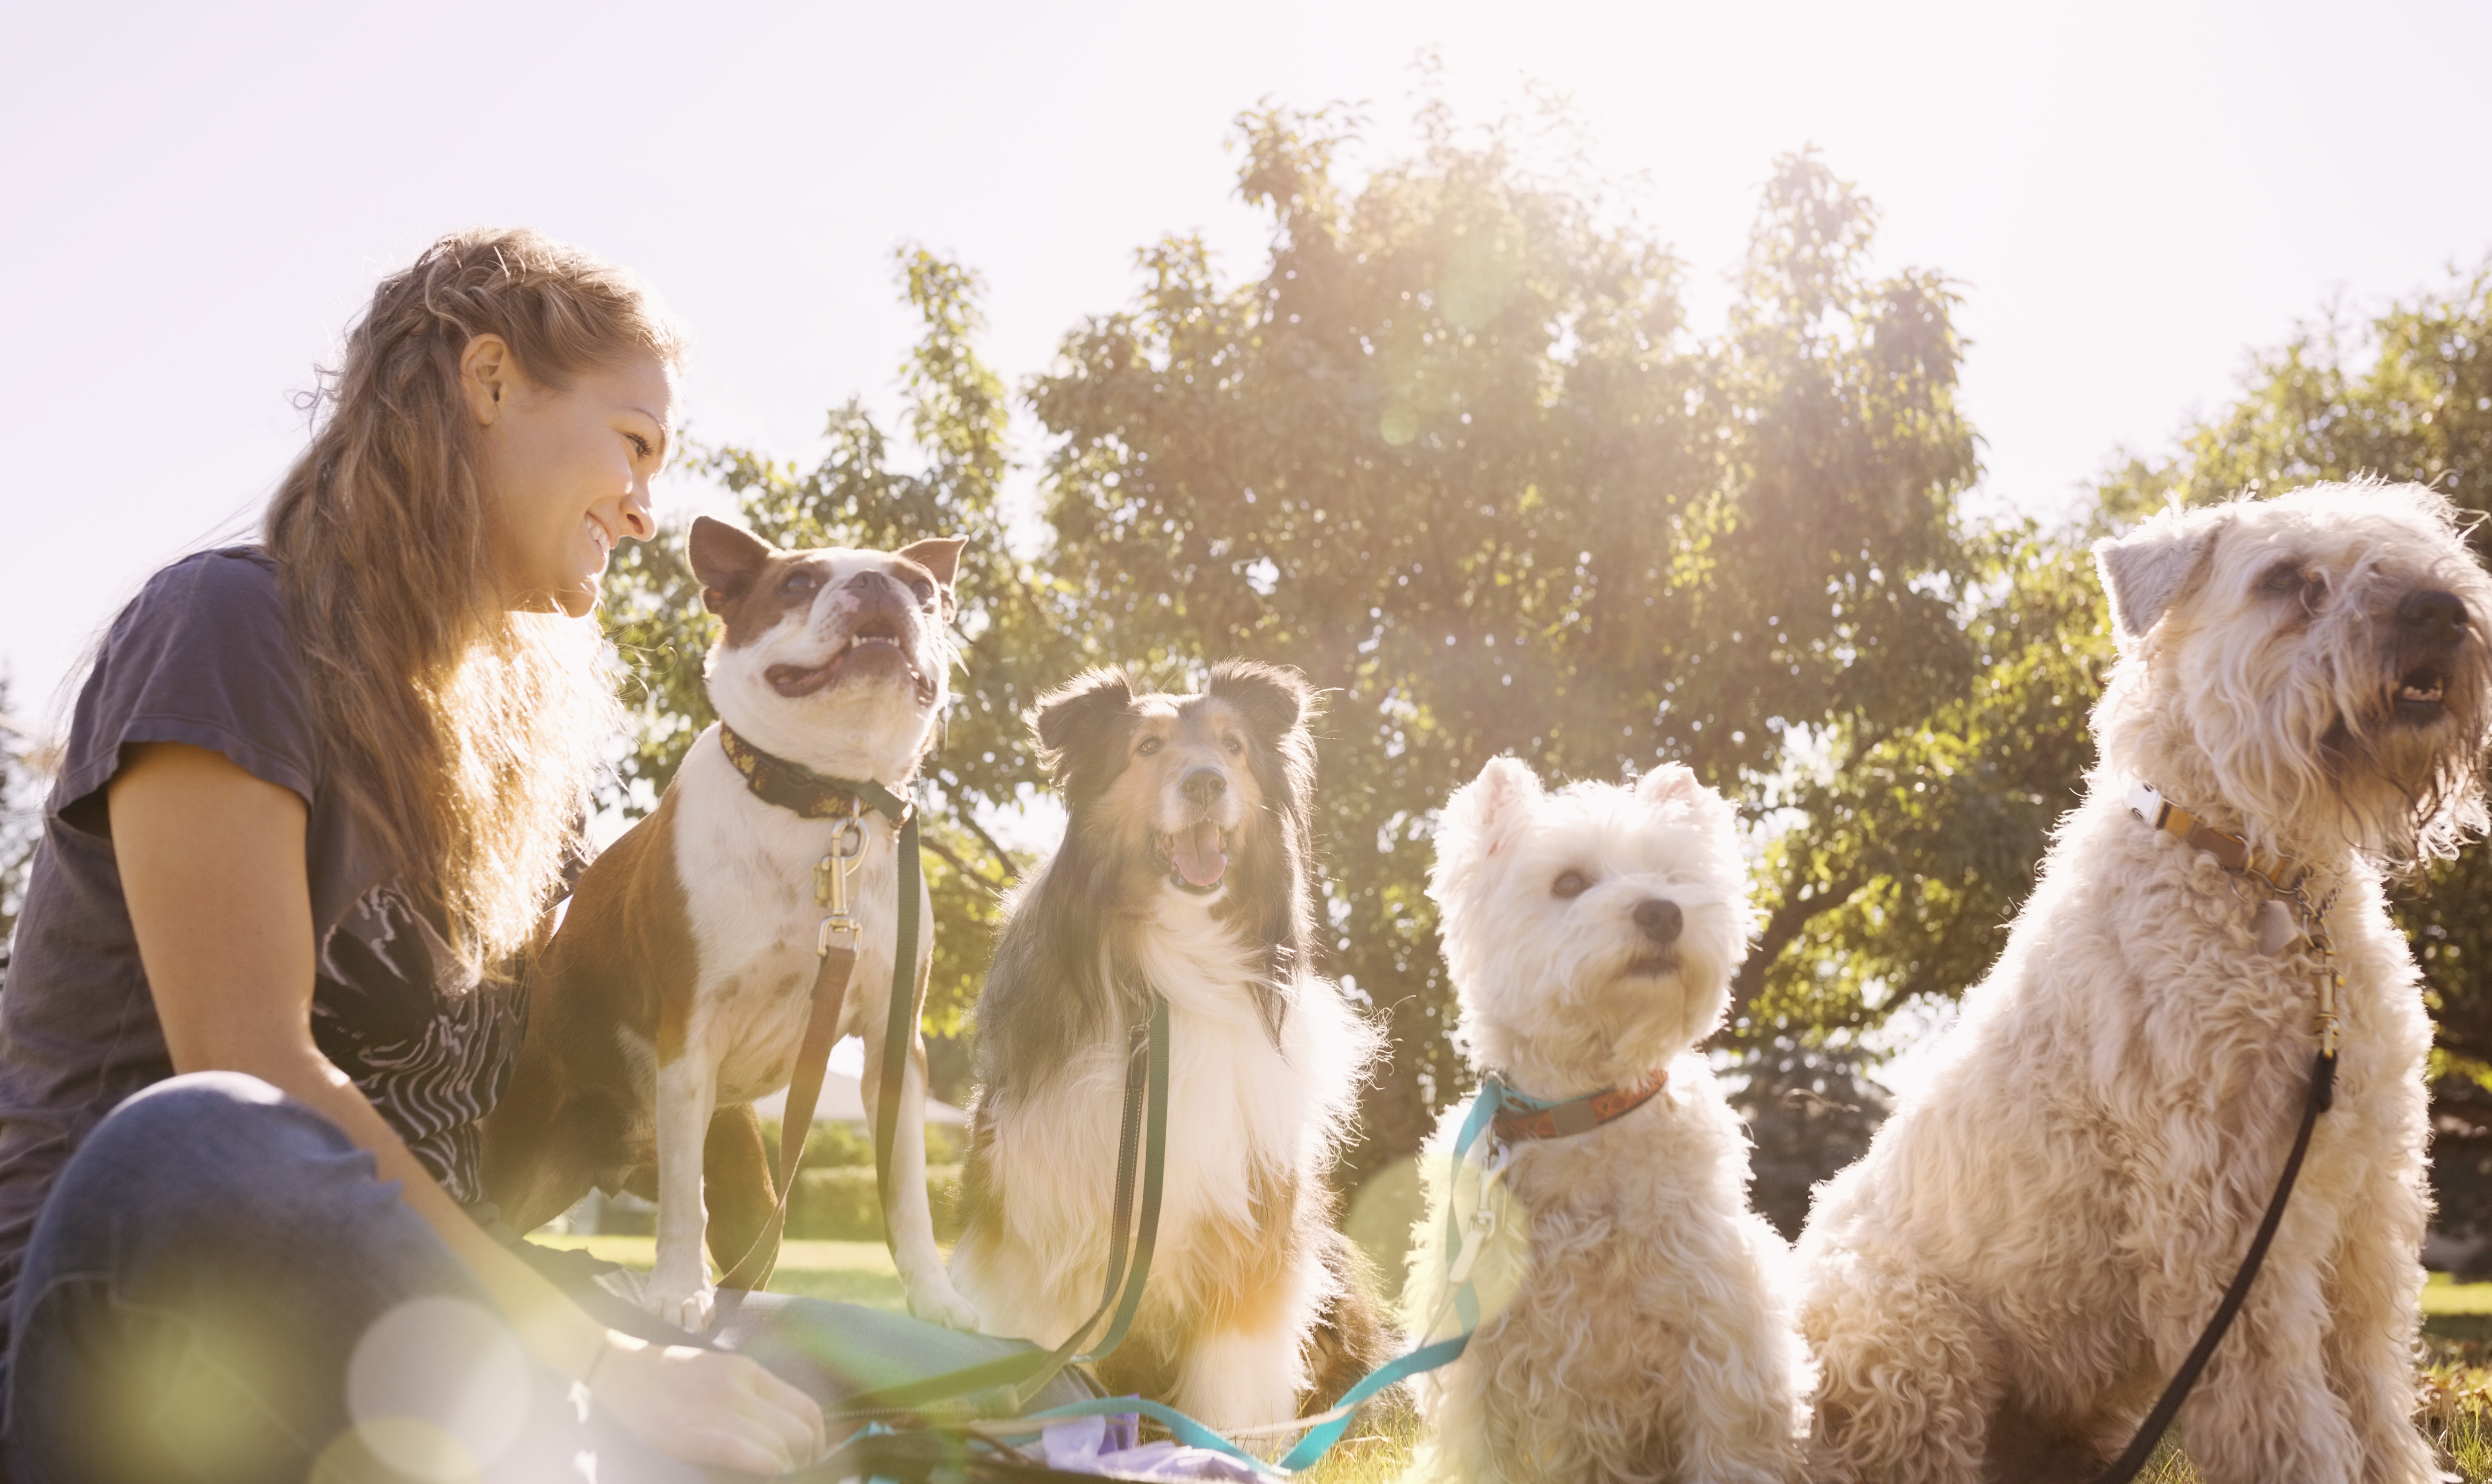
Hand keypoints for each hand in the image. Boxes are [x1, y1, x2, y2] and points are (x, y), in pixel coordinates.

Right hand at [588, 1333, 825, 1476]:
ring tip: (774, 1475)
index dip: (818, 1439)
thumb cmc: (670, 1379)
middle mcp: (745, 1387)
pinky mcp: (707, 1434)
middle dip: (807, 1459)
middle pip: (802, 1430)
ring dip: (787, 1468)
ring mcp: (727, 1409)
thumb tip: (782, 1429)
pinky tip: (760, 1476)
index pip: (808, 1407)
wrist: (623, 1371)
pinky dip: (770, 1471)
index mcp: (751, 1372)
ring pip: (785, 1447)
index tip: (811, 1457)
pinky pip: (759, 1457)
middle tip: (795, 1473)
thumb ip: (752, 1396)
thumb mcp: (720, 1373)